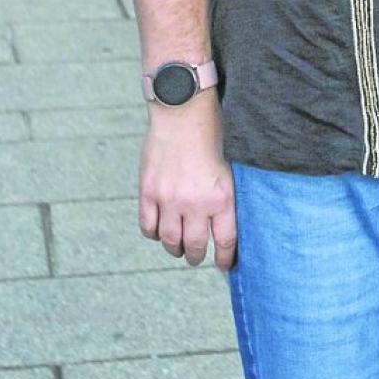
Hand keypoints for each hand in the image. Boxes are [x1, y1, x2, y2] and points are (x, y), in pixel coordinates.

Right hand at [138, 97, 237, 270]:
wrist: (184, 112)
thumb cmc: (212, 136)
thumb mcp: (230, 167)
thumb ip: (224, 195)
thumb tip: (224, 222)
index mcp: (222, 197)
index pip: (226, 241)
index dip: (226, 258)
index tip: (225, 266)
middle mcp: (196, 203)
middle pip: (195, 246)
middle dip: (197, 256)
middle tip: (197, 256)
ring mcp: (169, 200)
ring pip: (170, 241)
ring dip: (175, 249)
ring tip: (179, 248)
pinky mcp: (149, 192)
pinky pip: (148, 226)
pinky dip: (154, 234)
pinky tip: (159, 230)